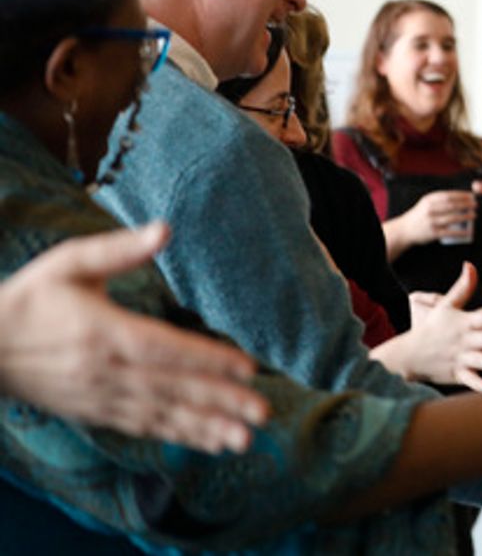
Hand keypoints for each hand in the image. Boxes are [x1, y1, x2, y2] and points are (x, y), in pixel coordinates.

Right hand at [0, 223, 268, 452]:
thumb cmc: (30, 300)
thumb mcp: (67, 264)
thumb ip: (118, 249)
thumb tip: (165, 228)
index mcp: (104, 333)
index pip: (166, 349)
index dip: (208, 360)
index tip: (248, 369)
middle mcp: (106, 372)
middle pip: (173, 389)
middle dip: (221, 403)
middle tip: (262, 414)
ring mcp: (101, 397)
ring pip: (162, 416)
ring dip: (206, 429)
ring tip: (243, 440)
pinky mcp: (96, 413)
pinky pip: (144, 426)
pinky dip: (178, 436)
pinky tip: (208, 442)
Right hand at [398, 189, 476, 246]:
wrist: (405, 230)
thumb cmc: (420, 214)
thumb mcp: (426, 202)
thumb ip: (440, 199)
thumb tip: (462, 197)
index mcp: (429, 200)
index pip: (448, 195)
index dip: (462, 195)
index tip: (472, 196)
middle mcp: (429, 210)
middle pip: (452, 205)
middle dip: (466, 204)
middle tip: (475, 205)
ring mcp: (431, 222)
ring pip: (452, 218)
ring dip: (465, 216)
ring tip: (474, 215)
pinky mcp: (433, 233)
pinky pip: (450, 232)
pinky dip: (460, 232)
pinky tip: (468, 231)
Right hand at [405, 263, 481, 390]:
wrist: (409, 353)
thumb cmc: (431, 326)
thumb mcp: (445, 305)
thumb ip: (462, 287)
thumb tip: (470, 265)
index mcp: (464, 323)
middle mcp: (464, 341)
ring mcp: (460, 358)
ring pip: (478, 360)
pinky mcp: (457, 373)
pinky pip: (468, 379)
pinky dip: (477, 384)